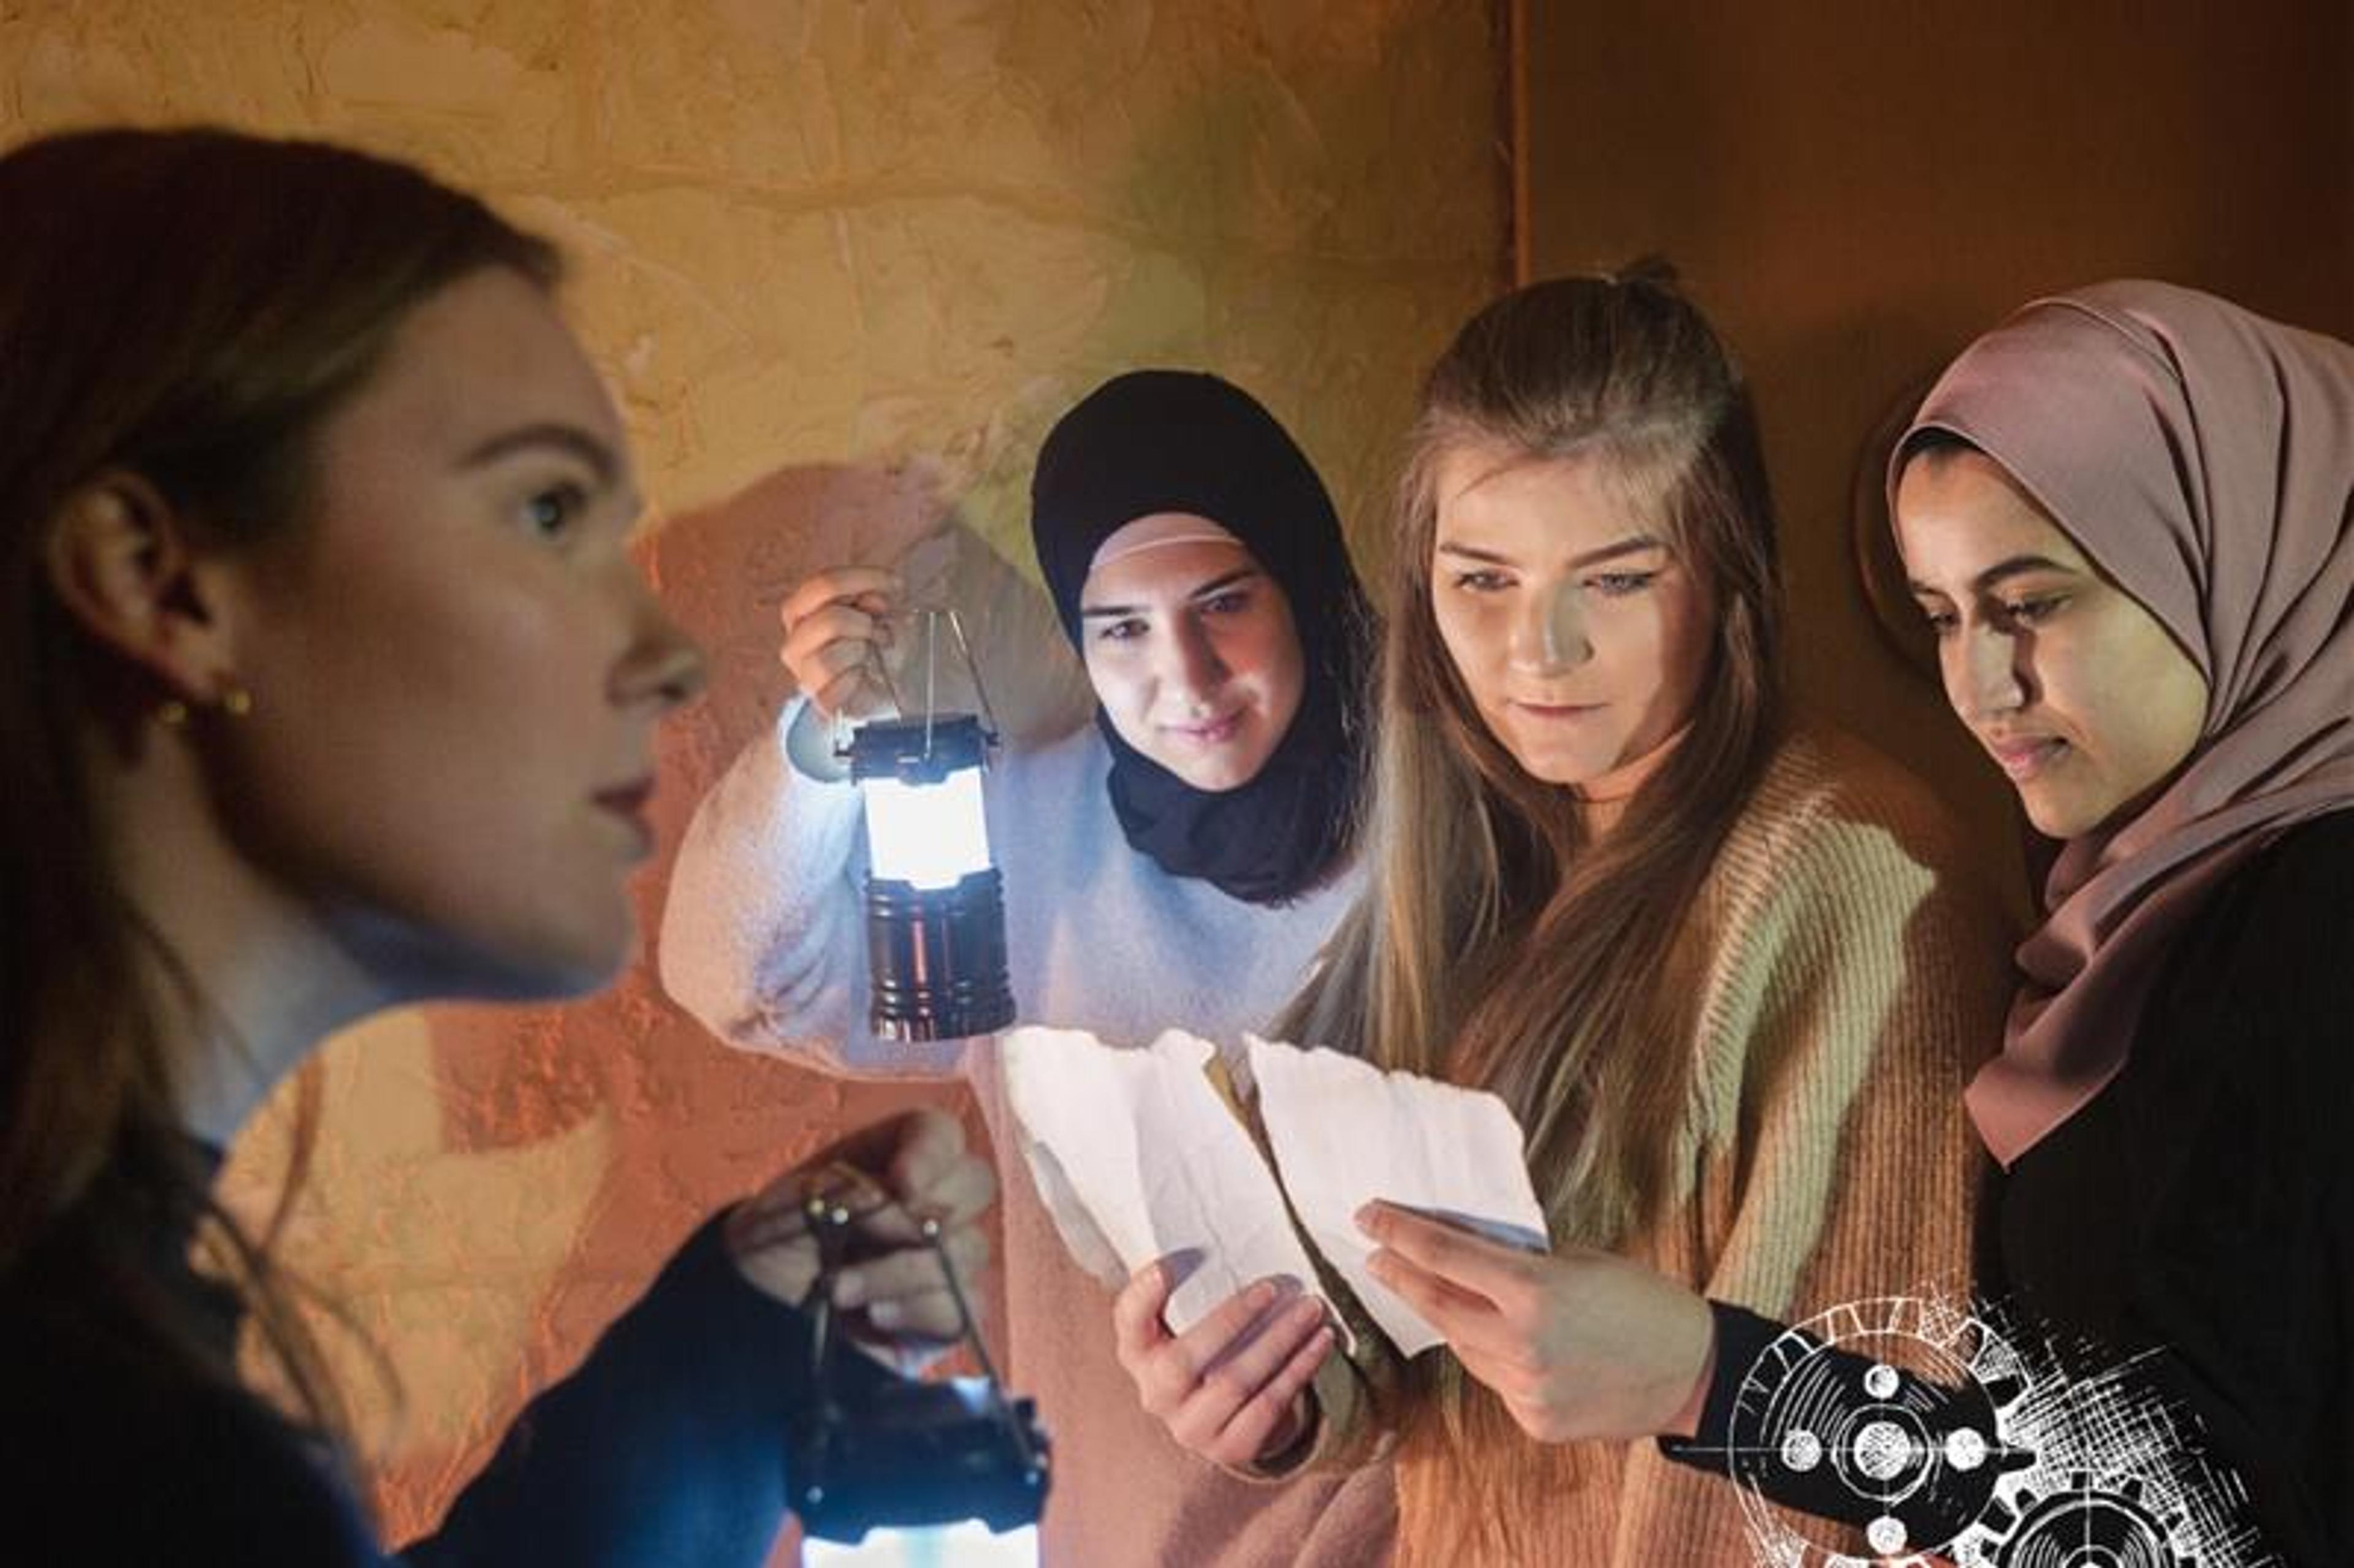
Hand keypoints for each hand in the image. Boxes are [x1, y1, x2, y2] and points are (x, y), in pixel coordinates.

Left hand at [727, 1107, 994, 1354]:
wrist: (757, 1309)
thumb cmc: (774, 1239)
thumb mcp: (800, 1202)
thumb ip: (854, 1192)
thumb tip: (908, 1207)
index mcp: (894, 1154)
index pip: (941, 1132)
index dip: (932, 1154)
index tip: (901, 1184)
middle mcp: (930, 1198)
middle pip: (977, 1183)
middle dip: (922, 1216)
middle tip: (869, 1238)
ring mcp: (945, 1256)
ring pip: (970, 1249)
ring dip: (902, 1272)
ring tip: (840, 1290)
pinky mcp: (946, 1310)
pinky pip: (963, 1306)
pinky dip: (918, 1311)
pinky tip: (876, 1316)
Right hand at [780, 565, 900, 720]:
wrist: (895, 690)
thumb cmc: (883, 647)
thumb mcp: (882, 611)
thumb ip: (872, 597)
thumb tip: (871, 600)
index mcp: (802, 612)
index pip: (821, 585)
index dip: (861, 579)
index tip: (895, 583)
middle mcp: (795, 642)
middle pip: (828, 618)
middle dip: (864, 622)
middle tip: (880, 628)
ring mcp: (804, 673)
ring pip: (830, 654)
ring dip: (862, 649)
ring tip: (873, 652)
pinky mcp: (821, 701)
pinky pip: (837, 684)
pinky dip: (858, 677)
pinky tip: (864, 675)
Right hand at [1111, 1257, 1334, 1467]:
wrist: (1220, 1419)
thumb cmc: (1205, 1348)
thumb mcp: (1184, 1321)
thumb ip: (1190, 1287)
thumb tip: (1226, 1228)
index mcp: (1137, 1353)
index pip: (1128, 1322)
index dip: (1142, 1297)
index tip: (1165, 1267)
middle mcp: (1155, 1395)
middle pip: (1185, 1361)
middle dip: (1233, 1319)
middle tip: (1274, 1286)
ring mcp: (1190, 1429)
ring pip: (1235, 1383)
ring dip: (1280, 1342)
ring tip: (1312, 1309)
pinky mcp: (1230, 1449)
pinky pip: (1269, 1406)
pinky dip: (1299, 1370)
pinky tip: (1321, 1343)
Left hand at [1357, 1200, 1714, 1442]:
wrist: (1697, 1372)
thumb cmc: (1642, 1301)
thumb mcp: (1577, 1261)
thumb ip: (1517, 1261)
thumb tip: (1461, 1251)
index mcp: (1534, 1291)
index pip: (1444, 1256)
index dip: (1400, 1232)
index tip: (1369, 1214)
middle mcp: (1521, 1345)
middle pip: (1437, 1305)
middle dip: (1399, 1276)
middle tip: (1374, 1253)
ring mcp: (1526, 1390)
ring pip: (1463, 1346)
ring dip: (1448, 1317)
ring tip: (1437, 1291)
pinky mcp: (1534, 1420)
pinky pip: (1494, 1379)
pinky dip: (1491, 1355)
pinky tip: (1505, 1341)